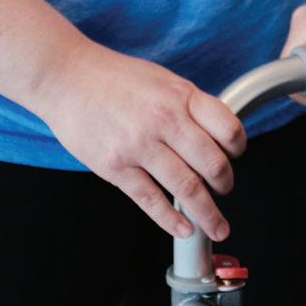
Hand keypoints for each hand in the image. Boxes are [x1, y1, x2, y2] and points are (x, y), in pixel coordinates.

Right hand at [33, 36, 248, 241]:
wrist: (67, 77)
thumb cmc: (114, 76)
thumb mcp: (161, 79)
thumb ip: (187, 104)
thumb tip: (212, 134)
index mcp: (180, 95)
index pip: (227, 127)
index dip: (238, 147)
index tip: (237, 156)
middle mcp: (164, 120)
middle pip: (212, 163)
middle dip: (225, 185)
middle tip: (226, 191)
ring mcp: (139, 146)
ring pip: (186, 188)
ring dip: (207, 213)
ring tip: (217, 225)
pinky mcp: (116, 168)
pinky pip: (151, 201)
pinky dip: (171, 220)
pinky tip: (183, 229)